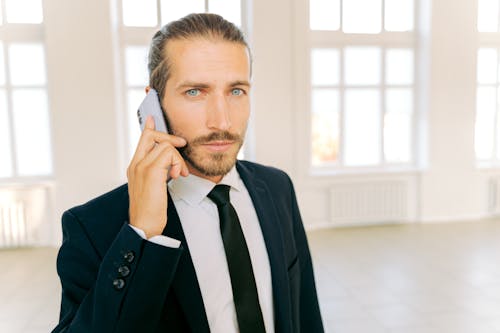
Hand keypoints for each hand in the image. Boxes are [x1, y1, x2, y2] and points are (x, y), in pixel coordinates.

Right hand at [127, 116, 188, 237]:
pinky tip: (177, 175)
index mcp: (134, 167)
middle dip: (169, 138)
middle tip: (182, 146)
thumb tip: (169, 164)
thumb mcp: (153, 187)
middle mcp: (136, 164)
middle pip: (151, 135)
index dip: (149, 128)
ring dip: (178, 157)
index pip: (141, 140)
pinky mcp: (151, 171)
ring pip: (164, 145)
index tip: (152, 119)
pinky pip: (168, 154)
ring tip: (180, 173)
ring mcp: (142, 167)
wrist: (144, 225)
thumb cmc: (150, 210)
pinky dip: (177, 162)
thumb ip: (158, 173)